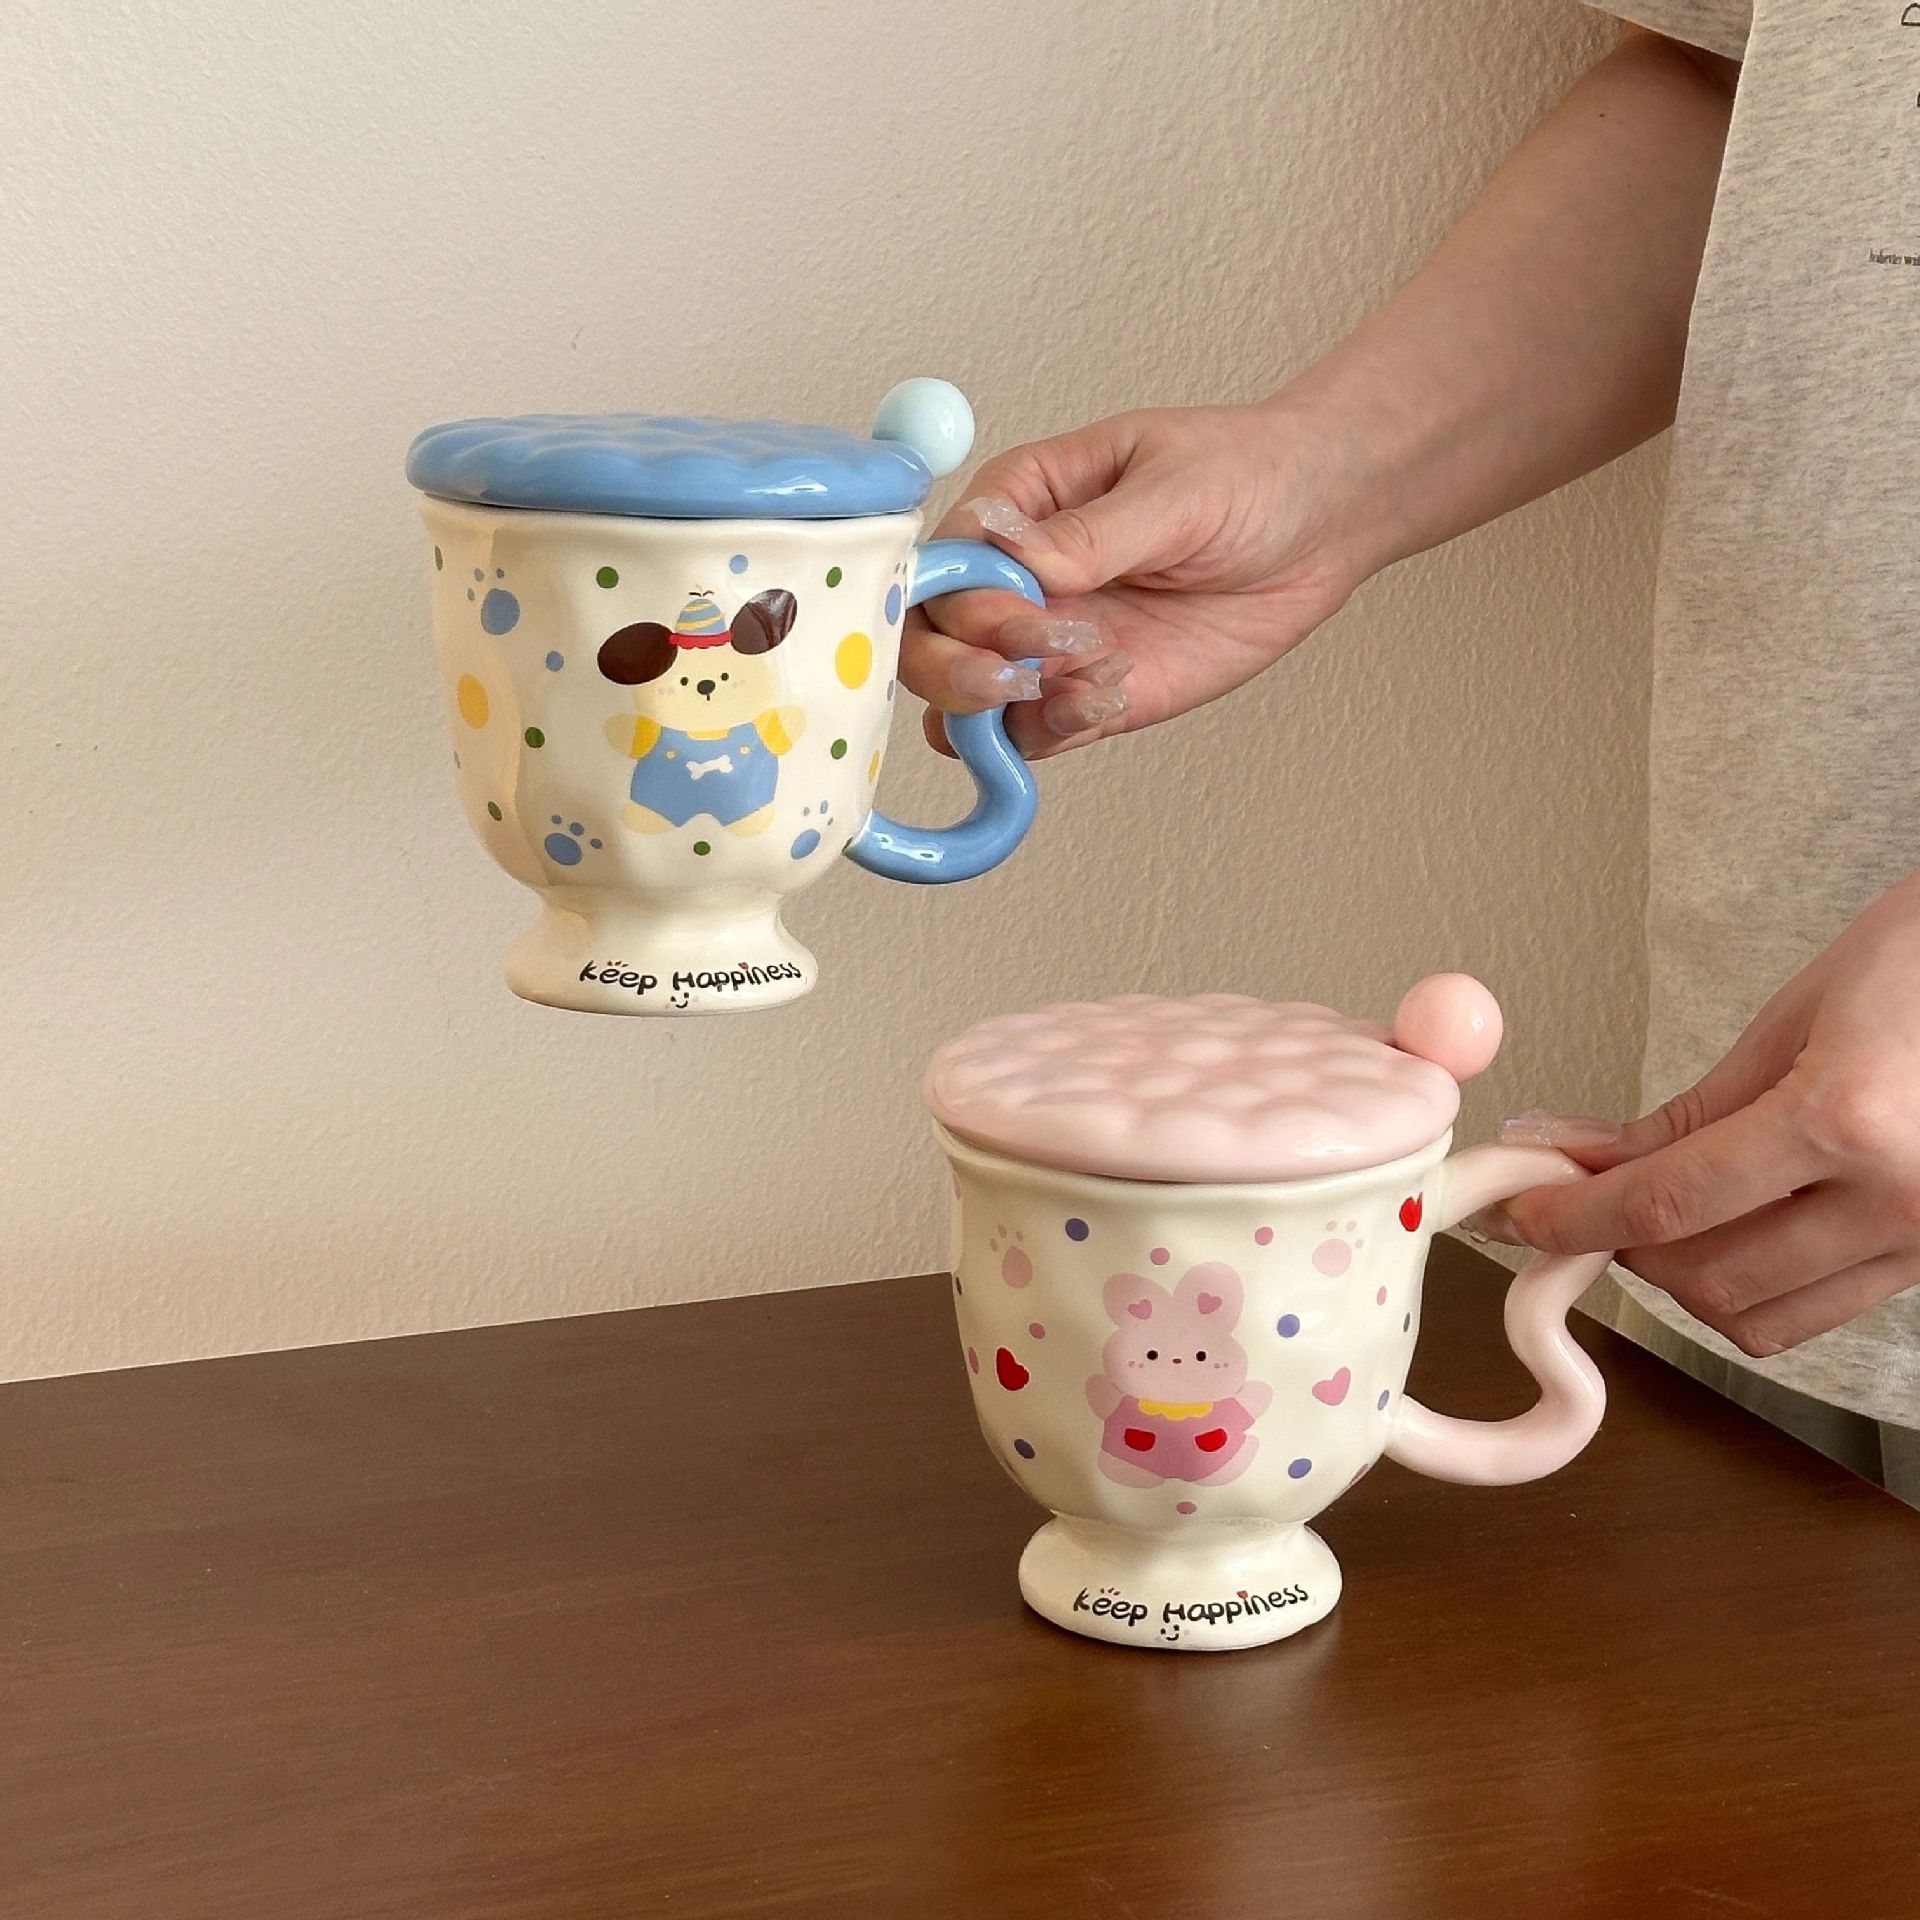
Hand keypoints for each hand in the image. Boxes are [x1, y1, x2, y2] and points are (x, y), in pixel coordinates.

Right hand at [899, 403, 1362, 756]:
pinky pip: (1031, 734)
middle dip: (959, 668)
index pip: (939, 564)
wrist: (1321, 524)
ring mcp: (1046, 643)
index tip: (1017, 614)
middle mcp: (1016, 579)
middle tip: (1023, 673)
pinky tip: (1112, 695)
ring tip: (1082, 688)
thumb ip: (1088, 532)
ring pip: (963, 702)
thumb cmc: (1248, 474)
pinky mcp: (1086, 693)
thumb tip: (1006, 548)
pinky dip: (1053, 730)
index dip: (959, 601)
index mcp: (1017, 504)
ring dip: (997, 712)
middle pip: (928, 642)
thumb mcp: (1173, 488)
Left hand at [1495, 872, 1919, 1356]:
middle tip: (1572, 1200)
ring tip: (1646, 1212)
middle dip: (1620, 1246)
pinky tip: (1726, 1227)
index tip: (1516, 1212)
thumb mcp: (1790, 1021)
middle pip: (1705, 1279)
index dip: (1572, 1215)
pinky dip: (1749, 1284)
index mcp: (1847, 1121)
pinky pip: (1815, 1309)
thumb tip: (1573, 1156)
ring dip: (1681, 1276)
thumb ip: (1684, 1113)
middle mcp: (1898, 1199)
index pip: (1667, 1202)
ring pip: (1757, 1317)